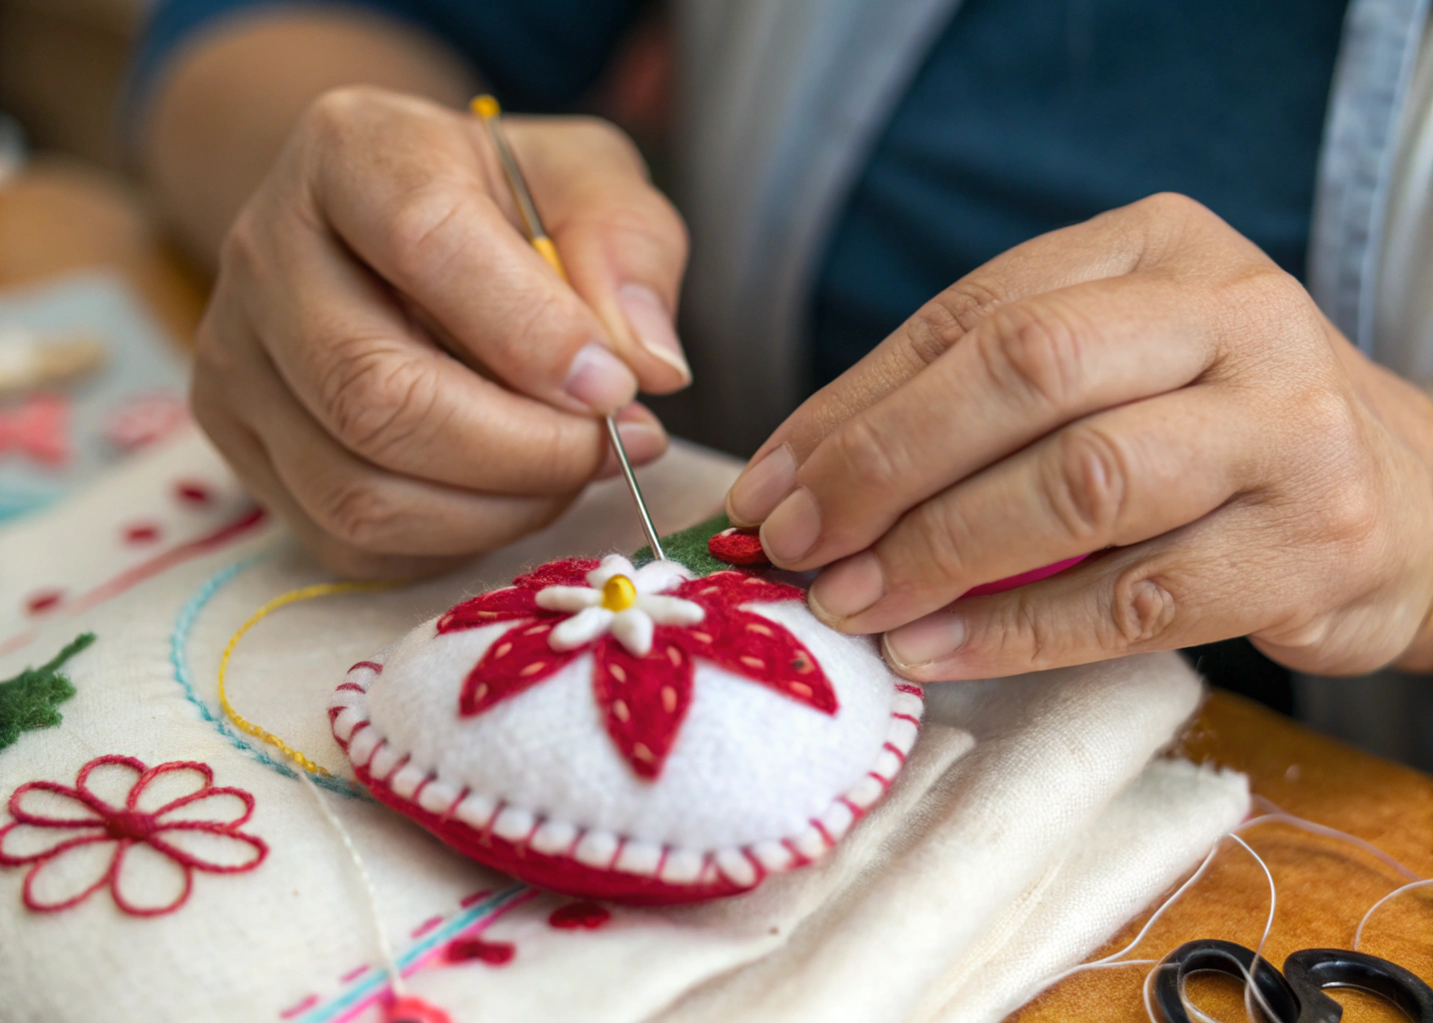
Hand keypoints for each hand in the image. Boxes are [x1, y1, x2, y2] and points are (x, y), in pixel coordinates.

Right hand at [193, 87, 689, 576]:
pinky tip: (510, 493)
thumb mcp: (589, 183)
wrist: (394, 230)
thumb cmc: (505, 205)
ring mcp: (236, 364)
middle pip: (377, 395)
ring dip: (498, 508)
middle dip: (526, 450)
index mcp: (350, 154)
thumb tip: (646, 367)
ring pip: (360, 490)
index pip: (424, 242)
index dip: (532, 334)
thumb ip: (628, 251)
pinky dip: (453, 539)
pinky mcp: (243, 449)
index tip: (618, 388)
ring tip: (572, 470)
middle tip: (614, 446)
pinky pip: (350, 539)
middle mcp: (264, 256)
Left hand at [726, 194, 1432, 678]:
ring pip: (1077, 481)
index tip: (769, 483)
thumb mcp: (1112, 369)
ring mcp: (1283, 428)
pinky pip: (1133, 597)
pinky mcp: (1310, 544)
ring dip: (937, 551)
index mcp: (1158, 246)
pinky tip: (934, 649)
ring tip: (852, 602)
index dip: (852, 404)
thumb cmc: (1215, 429)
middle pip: (1022, 373)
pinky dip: (1014, 631)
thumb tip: (800, 479)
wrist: (1413, 497)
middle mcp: (1231, 315)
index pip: (973, 314)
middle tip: (795, 544)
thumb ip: (977, 401)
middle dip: (881, 464)